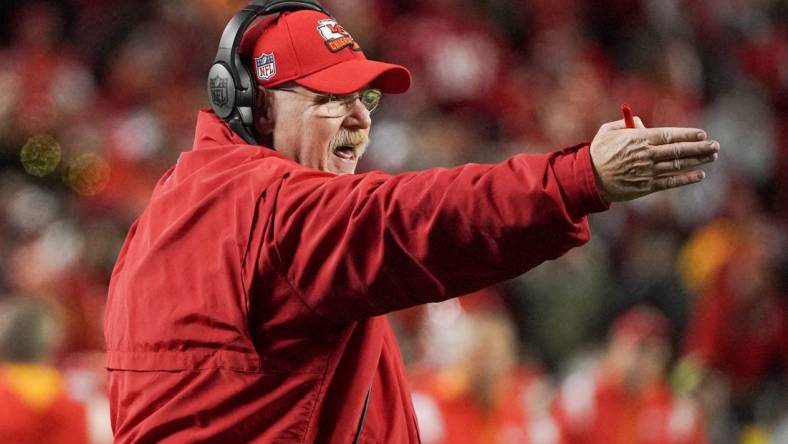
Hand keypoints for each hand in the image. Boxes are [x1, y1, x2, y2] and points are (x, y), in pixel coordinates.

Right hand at [590, 118, 719, 201]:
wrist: (587, 178)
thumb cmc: (598, 153)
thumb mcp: (608, 131)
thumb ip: (627, 124)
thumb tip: (645, 125)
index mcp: (638, 139)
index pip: (670, 135)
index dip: (688, 135)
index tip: (702, 134)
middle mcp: (646, 155)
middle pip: (679, 150)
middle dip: (700, 148)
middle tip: (716, 146)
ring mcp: (647, 172)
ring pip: (678, 165)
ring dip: (698, 161)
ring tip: (712, 157)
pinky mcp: (646, 187)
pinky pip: (670, 182)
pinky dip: (686, 179)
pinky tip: (699, 175)